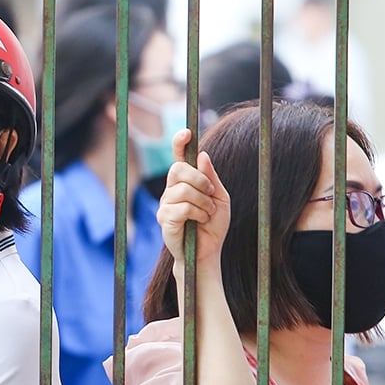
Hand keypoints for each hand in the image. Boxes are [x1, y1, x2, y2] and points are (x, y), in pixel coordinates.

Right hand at [156, 129, 229, 263]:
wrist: (207, 252)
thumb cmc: (212, 225)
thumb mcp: (219, 198)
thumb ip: (211, 177)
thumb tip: (202, 154)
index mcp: (184, 182)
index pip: (178, 157)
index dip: (179, 143)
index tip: (186, 133)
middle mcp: (171, 190)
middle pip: (178, 169)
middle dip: (200, 179)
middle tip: (211, 193)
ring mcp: (165, 204)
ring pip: (183, 189)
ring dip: (203, 201)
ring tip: (207, 214)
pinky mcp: (164, 218)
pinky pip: (183, 206)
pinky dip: (198, 213)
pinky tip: (199, 221)